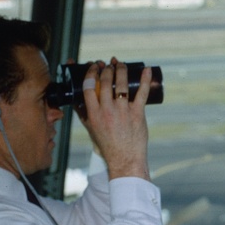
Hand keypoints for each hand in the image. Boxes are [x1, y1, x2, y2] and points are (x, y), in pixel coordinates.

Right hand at [76, 57, 153, 180]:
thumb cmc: (107, 144)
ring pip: (122, 83)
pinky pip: (142, 93)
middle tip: (110, 65)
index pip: (89, 86)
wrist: (125, 159)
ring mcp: (123, 112)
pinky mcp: (137, 114)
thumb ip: (84, 113)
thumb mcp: (90, 128)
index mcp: (94, 113)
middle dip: (107, 68)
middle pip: (106, 81)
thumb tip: (77, 99)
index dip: (92, 72)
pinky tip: (147, 69)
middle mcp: (107, 111)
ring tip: (121, 65)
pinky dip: (145, 80)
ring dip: (121, 69)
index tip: (94, 66)